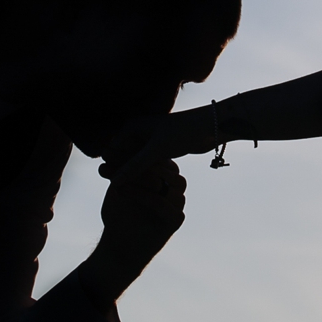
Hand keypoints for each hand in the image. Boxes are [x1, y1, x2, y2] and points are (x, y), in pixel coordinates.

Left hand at [78, 158, 186, 307]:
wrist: (118, 248)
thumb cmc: (118, 215)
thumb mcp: (118, 187)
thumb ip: (122, 169)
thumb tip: (111, 147)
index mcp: (165, 180)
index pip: (163, 159)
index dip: (144, 152)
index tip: (122, 149)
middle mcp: (175, 191)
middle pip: (172, 170)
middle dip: (148, 162)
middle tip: (125, 160)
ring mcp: (177, 206)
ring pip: (174, 184)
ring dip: (147, 176)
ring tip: (123, 175)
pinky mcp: (175, 221)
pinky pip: (166, 205)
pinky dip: (144, 195)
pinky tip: (123, 190)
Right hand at [98, 109, 215, 182]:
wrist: (209, 126)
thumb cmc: (182, 132)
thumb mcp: (157, 151)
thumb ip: (135, 166)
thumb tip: (114, 181)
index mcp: (131, 127)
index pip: (112, 151)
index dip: (112, 168)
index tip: (112, 187)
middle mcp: (137, 132)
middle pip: (122, 157)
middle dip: (122, 173)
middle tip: (119, 193)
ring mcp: (148, 141)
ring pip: (135, 162)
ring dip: (135, 175)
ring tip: (132, 194)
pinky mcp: (160, 149)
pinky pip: (147, 164)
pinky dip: (146, 174)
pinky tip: (147, 189)